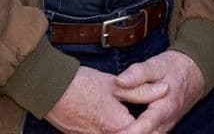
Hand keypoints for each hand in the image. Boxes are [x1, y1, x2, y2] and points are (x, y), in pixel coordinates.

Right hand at [46, 66, 160, 133]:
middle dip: (140, 129)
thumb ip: (141, 90)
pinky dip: (112, 130)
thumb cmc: (82, 84)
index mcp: (117, 126)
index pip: (144, 133)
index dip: (153, 128)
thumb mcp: (115, 84)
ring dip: (125, 129)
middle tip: (149, 122)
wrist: (49, 89)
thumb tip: (165, 89)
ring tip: (129, 118)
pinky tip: (113, 120)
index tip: (161, 121)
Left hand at [114, 50, 205, 133]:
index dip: (131, 131)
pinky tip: (125, 131)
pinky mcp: (163, 127)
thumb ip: (138, 73)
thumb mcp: (157, 65)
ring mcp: (166, 126)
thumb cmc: (174, 68)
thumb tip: (119, 81)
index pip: (148, 123)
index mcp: (166, 105)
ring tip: (116, 131)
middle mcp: (167, 121)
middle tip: (111, 132)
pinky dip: (139, 133)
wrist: (194, 72)